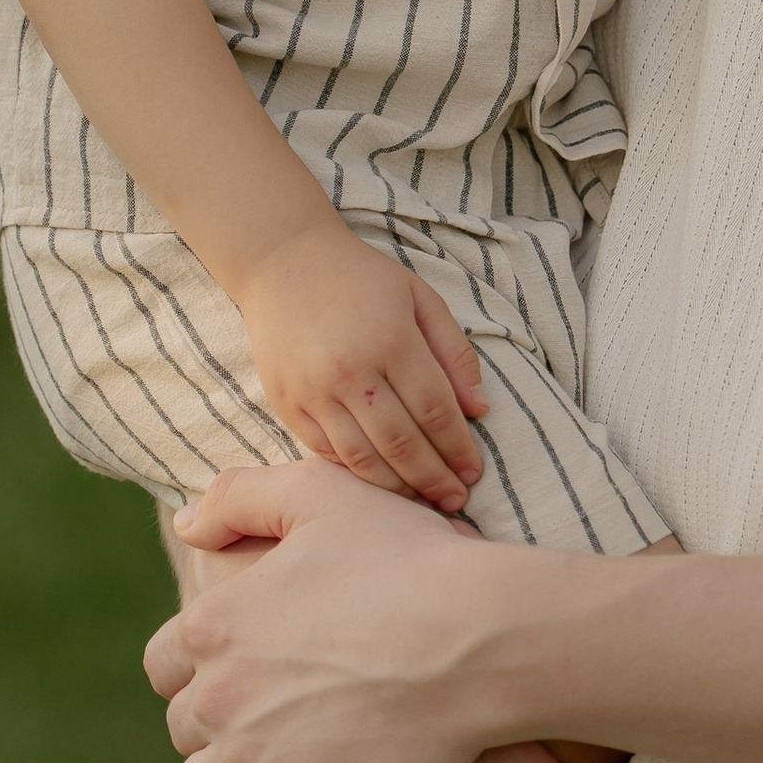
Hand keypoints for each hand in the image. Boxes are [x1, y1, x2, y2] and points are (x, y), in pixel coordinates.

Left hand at [147, 460, 548, 762]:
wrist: (482, 642)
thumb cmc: (414, 563)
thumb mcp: (325, 495)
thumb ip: (243, 497)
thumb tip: (184, 525)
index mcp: (212, 622)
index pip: (163, 665)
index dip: (202, 671)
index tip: (251, 675)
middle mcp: (215, 691)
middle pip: (184, 727)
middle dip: (222, 725)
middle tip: (282, 721)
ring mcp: (245, 754)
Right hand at [235, 221, 487, 510]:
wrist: (282, 262)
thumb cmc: (362, 278)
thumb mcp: (420, 297)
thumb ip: (454, 352)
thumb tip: (480, 410)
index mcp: (391, 341)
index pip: (435, 411)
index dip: (459, 449)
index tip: (475, 473)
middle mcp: (350, 371)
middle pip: (401, 444)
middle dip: (434, 479)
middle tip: (455, 500)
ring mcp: (313, 392)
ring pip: (362, 458)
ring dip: (397, 488)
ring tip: (422, 500)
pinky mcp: (287, 404)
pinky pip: (326, 453)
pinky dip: (356, 472)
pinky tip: (380, 482)